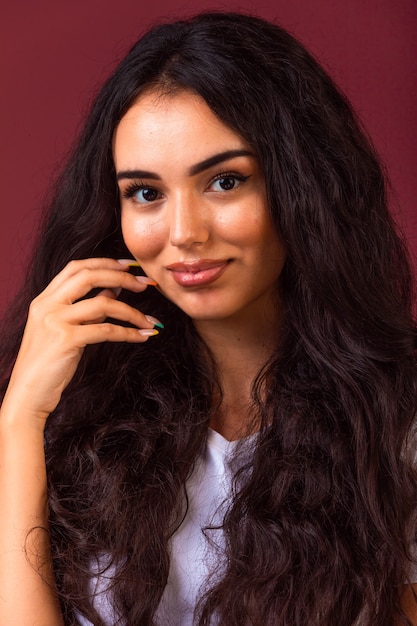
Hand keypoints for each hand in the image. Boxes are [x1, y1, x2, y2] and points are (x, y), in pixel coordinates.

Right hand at [3, 258, 159, 423]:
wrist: (27, 395)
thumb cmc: (48, 365)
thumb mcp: (65, 330)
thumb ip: (86, 310)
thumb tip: (114, 290)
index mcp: (44, 299)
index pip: (76, 268)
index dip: (104, 262)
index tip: (128, 266)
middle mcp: (47, 305)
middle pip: (89, 276)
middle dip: (122, 277)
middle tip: (146, 284)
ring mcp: (54, 321)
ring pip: (104, 303)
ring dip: (132, 311)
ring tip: (150, 321)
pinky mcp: (66, 339)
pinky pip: (106, 330)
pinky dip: (129, 333)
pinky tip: (143, 336)